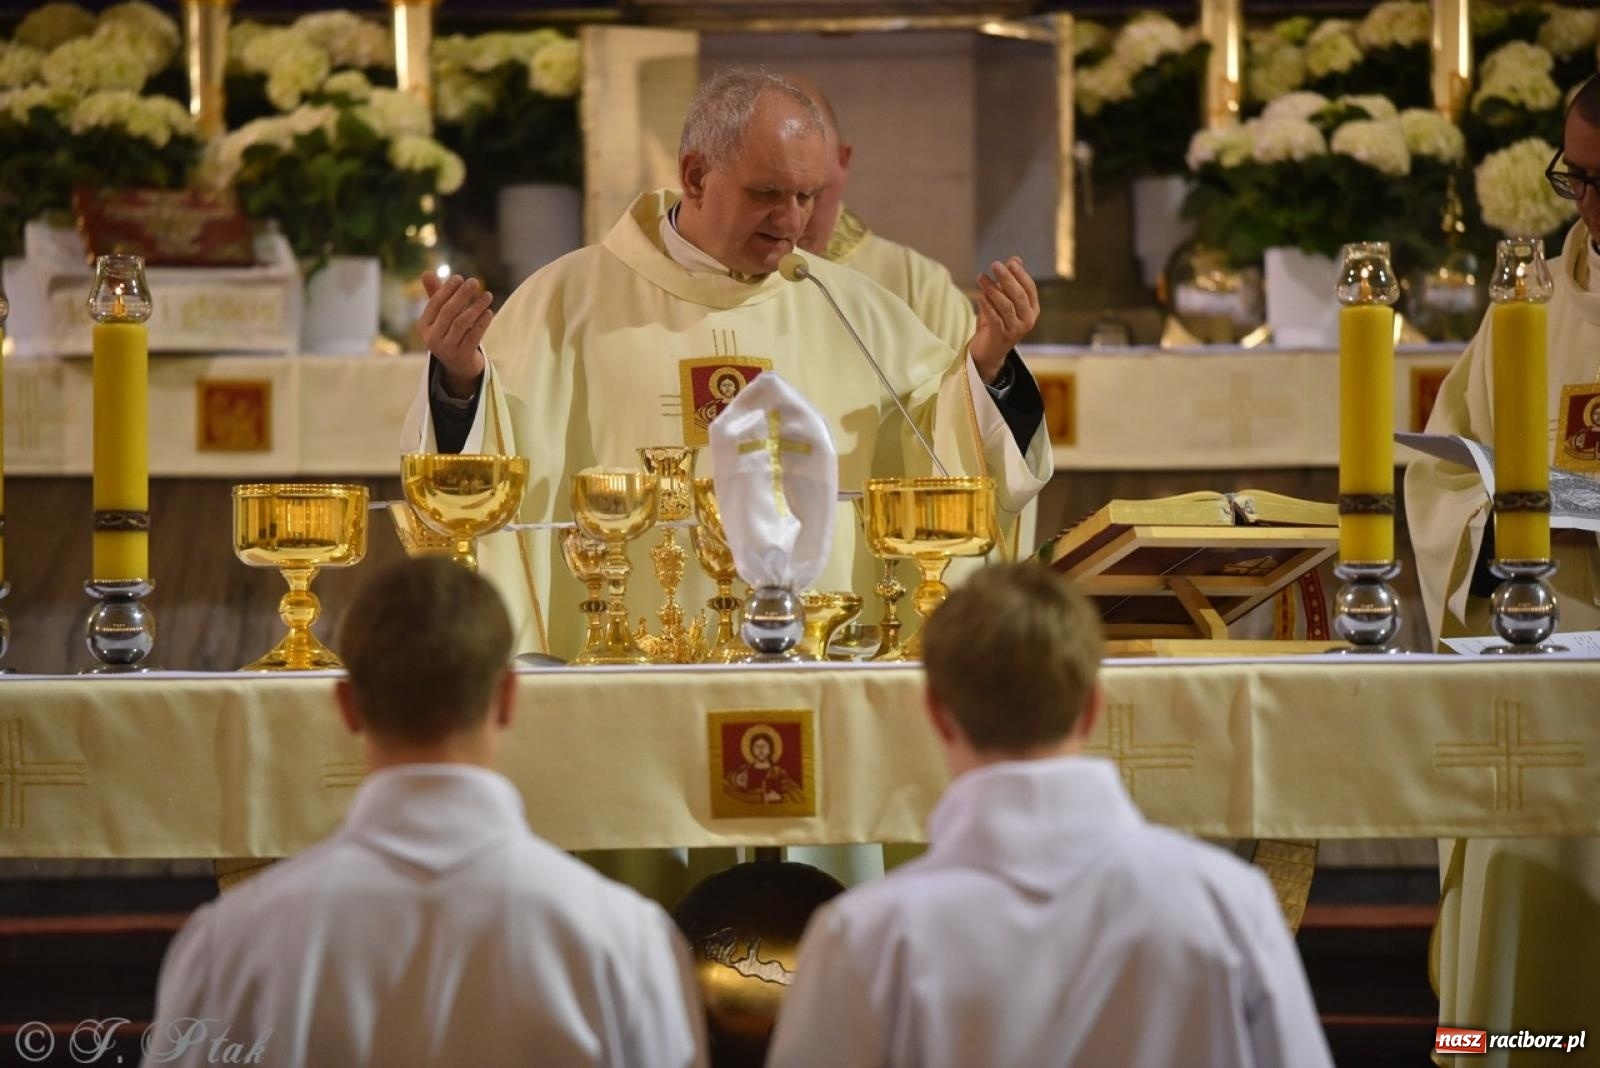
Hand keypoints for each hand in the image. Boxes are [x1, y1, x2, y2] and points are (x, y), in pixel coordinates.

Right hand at [419, 272, 492, 397]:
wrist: (459, 365)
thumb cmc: (449, 333)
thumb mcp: (440, 316)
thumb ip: (435, 295)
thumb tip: (426, 272)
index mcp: (424, 327)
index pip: (435, 304)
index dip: (447, 290)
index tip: (459, 277)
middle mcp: (432, 338)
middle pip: (448, 312)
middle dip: (462, 295)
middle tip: (474, 281)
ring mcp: (447, 349)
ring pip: (462, 323)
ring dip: (476, 307)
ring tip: (488, 295)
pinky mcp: (462, 356)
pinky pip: (474, 336)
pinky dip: (482, 323)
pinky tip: (489, 312)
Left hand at [969, 256, 1038, 383]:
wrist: (989, 351)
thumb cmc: (997, 321)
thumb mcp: (1004, 300)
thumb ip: (1010, 281)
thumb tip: (1015, 259)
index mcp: (1032, 309)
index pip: (1029, 288)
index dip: (1020, 274)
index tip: (1009, 262)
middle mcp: (1028, 320)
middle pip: (1018, 295)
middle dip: (1006, 278)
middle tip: (994, 265)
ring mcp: (1016, 330)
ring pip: (1006, 305)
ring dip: (993, 289)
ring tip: (980, 277)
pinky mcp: (1002, 336)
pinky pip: (994, 317)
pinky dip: (986, 305)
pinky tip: (979, 294)